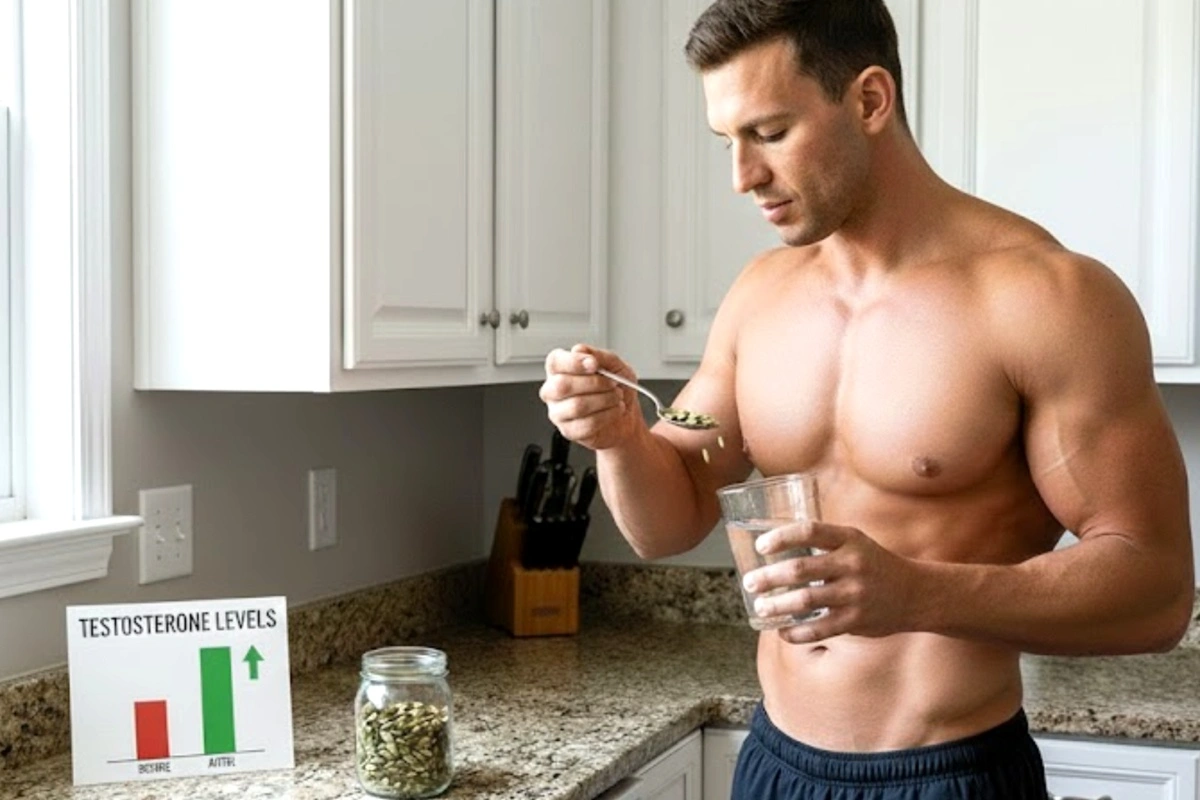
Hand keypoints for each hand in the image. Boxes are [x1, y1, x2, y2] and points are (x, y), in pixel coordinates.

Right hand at [539, 344, 644, 450]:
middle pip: (562, 385)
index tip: (594, 364)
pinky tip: (614, 411)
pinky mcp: (568, 431)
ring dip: (604, 400)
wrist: (627, 417)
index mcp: (561, 370)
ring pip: (576, 406)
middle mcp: (554, 391)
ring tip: (616, 398)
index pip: (555, 362)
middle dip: (594, 384)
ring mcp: (558, 413)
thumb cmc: (618, 390)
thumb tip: (580, 350)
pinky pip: (586, 424)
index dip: (574, 362)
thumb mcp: (616, 366)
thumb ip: (599, 356)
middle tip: (612, 384)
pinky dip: (607, 416)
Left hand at [741, 520, 924, 643]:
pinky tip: (781, 630)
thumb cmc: (874, 564)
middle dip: (769, 576)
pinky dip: (796, 632)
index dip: (781, 537)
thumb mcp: (855, 542)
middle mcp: (852, 565)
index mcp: (849, 539)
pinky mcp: (856, 621)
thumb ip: (823, 542)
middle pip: (801, 569)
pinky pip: (819, 629)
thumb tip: (775, 543)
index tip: (760, 546)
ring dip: (777, 604)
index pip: (810, 531)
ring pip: (806, 600)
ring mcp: (854, 594)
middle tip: (749, 581)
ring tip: (760, 605)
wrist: (916, 593)